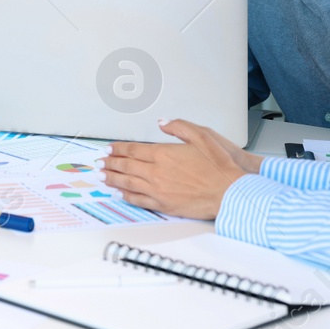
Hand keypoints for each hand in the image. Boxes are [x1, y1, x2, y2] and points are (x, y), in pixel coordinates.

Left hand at [101, 119, 261, 219]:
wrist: (231, 193)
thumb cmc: (220, 166)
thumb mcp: (202, 135)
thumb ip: (179, 127)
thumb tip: (162, 123)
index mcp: (164, 154)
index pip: (133, 150)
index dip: (118, 149)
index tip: (108, 149)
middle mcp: (157, 172)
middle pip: (126, 166)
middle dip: (110, 163)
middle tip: (98, 162)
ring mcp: (159, 190)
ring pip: (128, 184)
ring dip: (112, 179)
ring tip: (101, 176)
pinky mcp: (164, 205)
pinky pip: (139, 200)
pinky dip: (126, 196)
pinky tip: (119, 193)